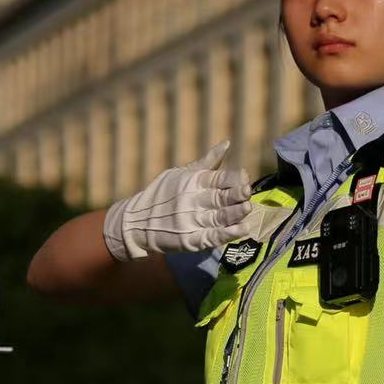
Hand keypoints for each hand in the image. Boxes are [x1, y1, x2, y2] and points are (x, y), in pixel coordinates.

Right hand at [102, 141, 254, 260]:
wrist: (135, 223)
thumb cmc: (160, 195)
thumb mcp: (179, 173)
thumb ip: (206, 162)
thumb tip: (227, 143)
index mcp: (192, 182)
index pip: (218, 178)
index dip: (234, 178)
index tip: (245, 178)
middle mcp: (193, 200)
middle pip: (220, 197)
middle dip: (237, 194)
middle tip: (248, 193)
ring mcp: (191, 221)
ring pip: (219, 216)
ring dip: (236, 213)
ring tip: (248, 209)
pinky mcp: (190, 240)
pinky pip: (212, 236)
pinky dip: (228, 233)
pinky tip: (241, 229)